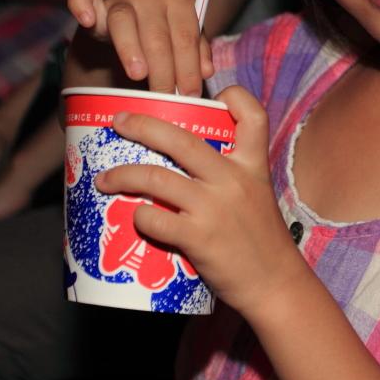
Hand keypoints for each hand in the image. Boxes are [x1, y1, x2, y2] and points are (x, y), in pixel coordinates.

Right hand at [67, 0, 213, 95]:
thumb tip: (206, 72)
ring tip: (138, 74)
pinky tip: (87, 19)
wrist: (126, 2)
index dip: (189, 68)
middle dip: (164, 71)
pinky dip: (82, 5)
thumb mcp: (181, 33)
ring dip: (131, 48)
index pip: (185, 38)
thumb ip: (195, 50)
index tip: (190, 95)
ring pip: (124, 22)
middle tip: (164, 98)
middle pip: (157, 36)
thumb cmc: (159, 24)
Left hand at [94, 86, 304, 316]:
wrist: (275, 284)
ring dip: (123, 175)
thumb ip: (229, 173)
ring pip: (156, 177)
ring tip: (104, 179)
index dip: (233, 96)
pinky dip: (139, 216)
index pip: (252, 115)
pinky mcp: (199, 238)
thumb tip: (183, 160)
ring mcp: (215, 208)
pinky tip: (135, 218)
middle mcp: (233, 179)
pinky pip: (155, 219)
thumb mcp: (256, 194)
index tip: (207, 95)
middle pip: (181, 139)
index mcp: (253, 165)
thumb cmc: (261, 239)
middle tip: (119, 121)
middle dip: (143, 125)